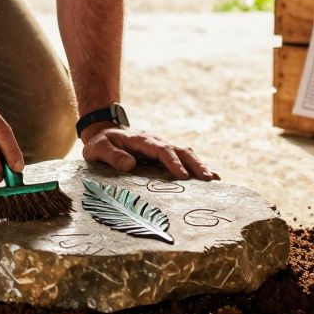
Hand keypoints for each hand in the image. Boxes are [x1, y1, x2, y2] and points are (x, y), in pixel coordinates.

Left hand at [80, 123, 218, 180]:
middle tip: (208, 179)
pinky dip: (197, 167)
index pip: (161, 150)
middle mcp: (156, 142)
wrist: (103, 133)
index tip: (182, 176)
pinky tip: (210, 178)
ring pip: (186, 154)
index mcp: (141, 141)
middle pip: (180, 150)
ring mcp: (161, 148)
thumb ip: (112, 155)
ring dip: (200, 166)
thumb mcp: (98, 148)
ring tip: (215, 180)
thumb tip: (130, 164)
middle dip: (195, 164)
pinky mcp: (164, 155)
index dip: (172, 162)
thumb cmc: (101, 143)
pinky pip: (183, 160)